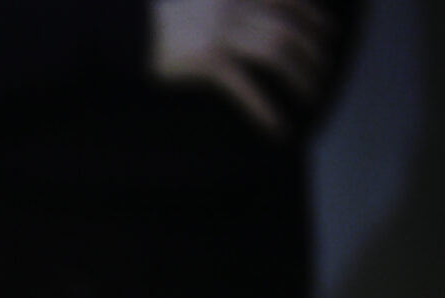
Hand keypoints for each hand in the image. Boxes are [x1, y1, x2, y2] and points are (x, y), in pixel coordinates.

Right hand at [151, 0, 331, 134]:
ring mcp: (223, 35)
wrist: (126, 29)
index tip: (329, 34)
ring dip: (301, 78)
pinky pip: (246, 86)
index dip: (317, 18)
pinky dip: (265, 109)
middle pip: (292, 31)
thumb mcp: (207, 1)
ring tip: (310, 97)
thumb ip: (234, 4)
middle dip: (315, 54)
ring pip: (278, 54)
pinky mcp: (208, 61)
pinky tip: (277, 127)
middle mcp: (237, 9)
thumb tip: (259, 22)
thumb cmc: (163, 19)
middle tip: (323, 75)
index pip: (293, 2)